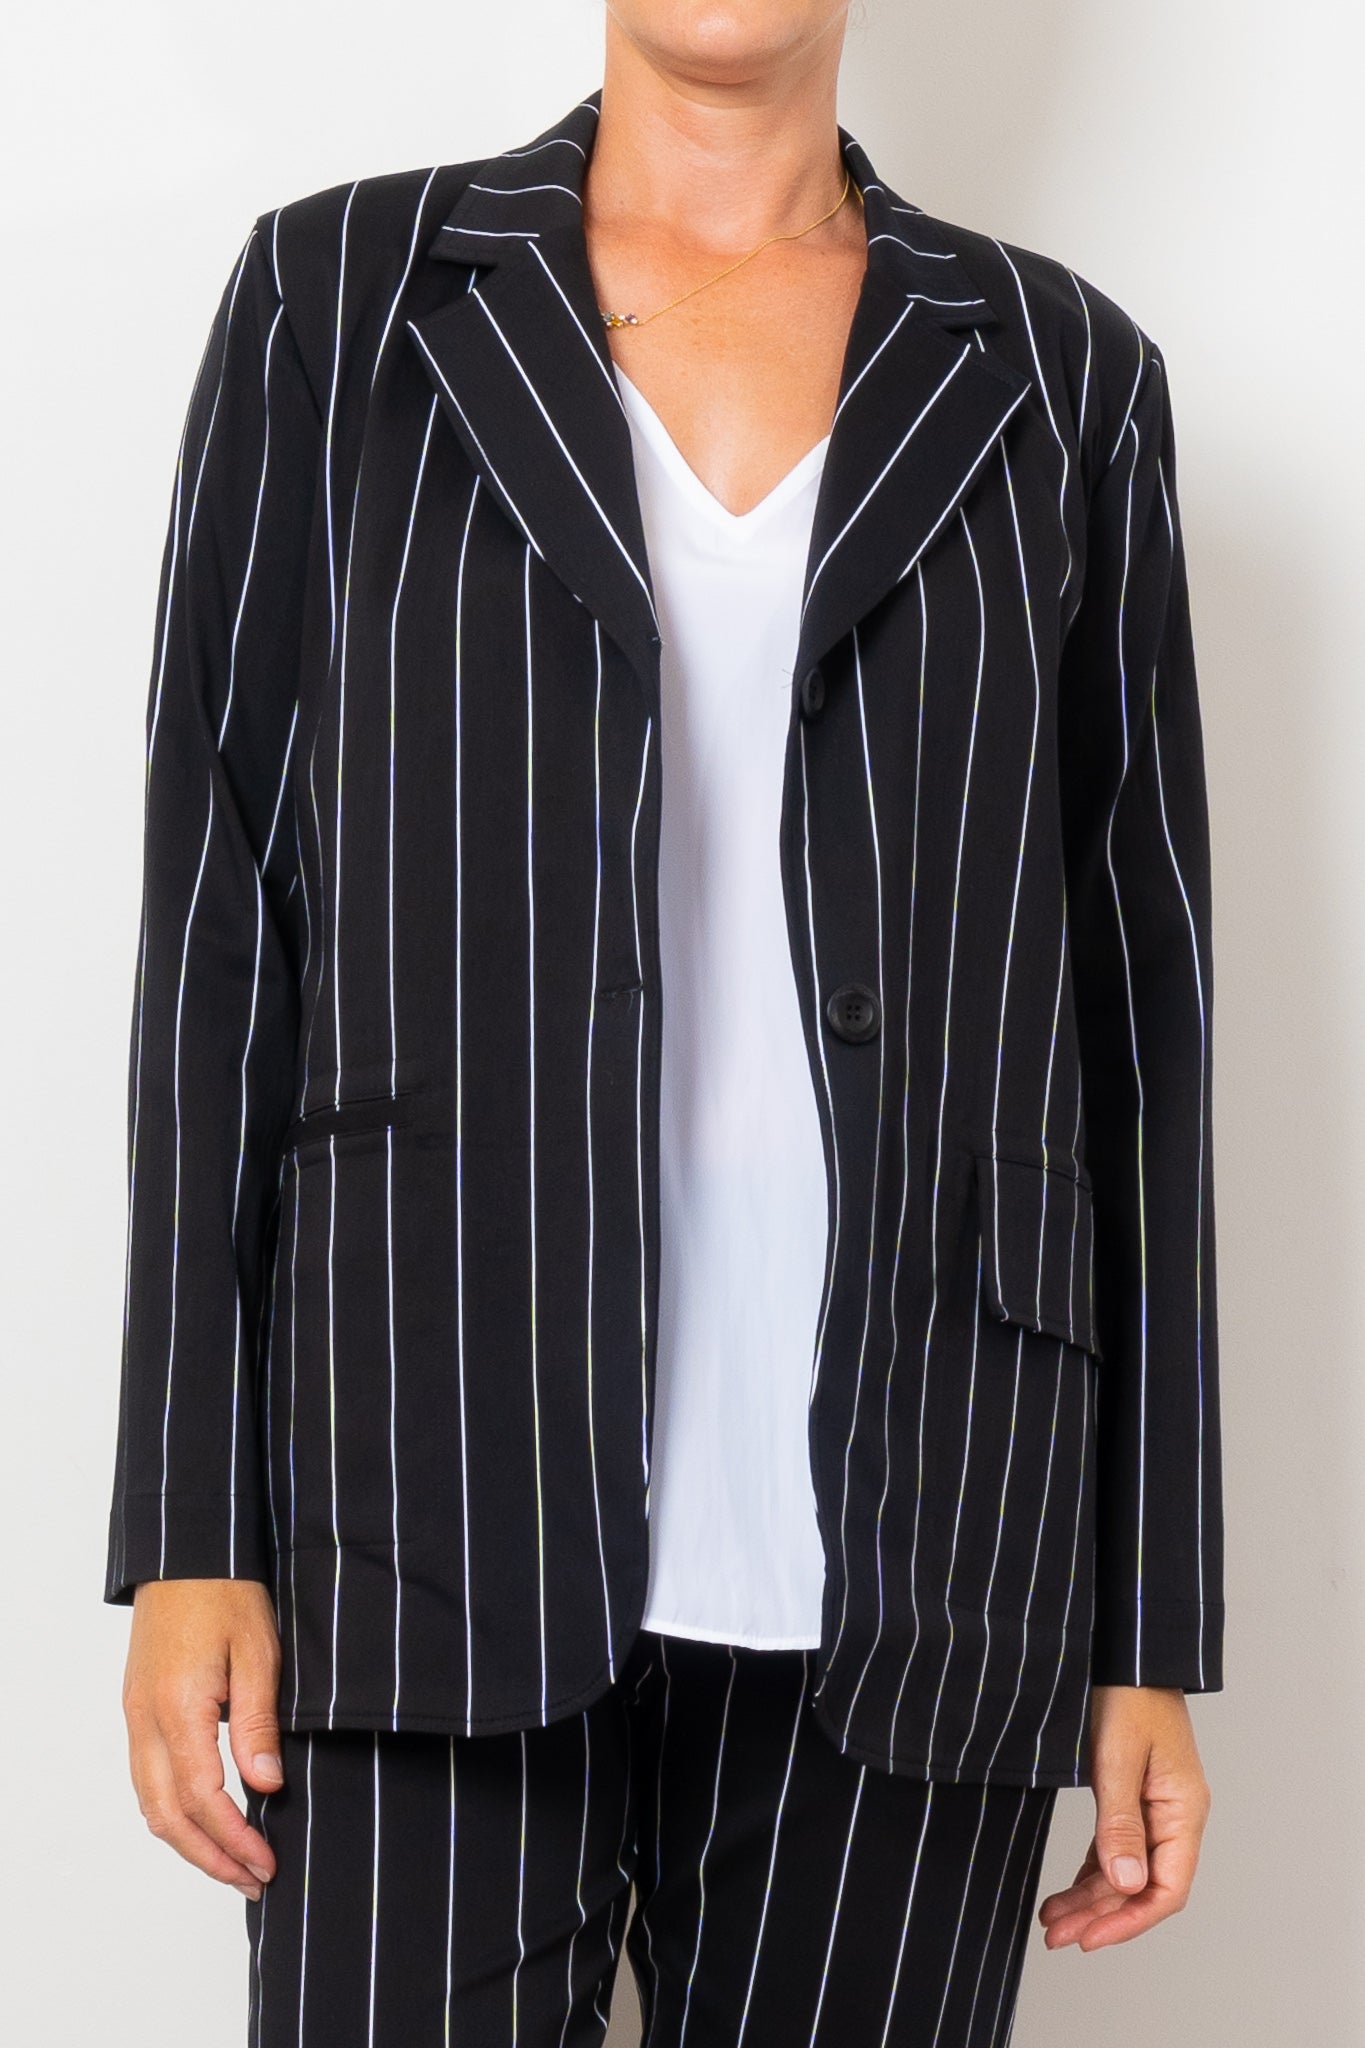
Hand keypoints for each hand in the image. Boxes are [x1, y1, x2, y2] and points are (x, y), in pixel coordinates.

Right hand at [122, 1578, 283, 1900]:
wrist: (187, 1553)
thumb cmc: (226, 1592)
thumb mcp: (259, 1651)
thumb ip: (258, 1722)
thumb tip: (267, 1785)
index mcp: (177, 1708)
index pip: (203, 1799)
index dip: (234, 1839)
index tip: (267, 1863)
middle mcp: (146, 1721)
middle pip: (167, 1816)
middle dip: (211, 1857)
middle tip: (254, 1879)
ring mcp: (136, 1716)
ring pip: (151, 1804)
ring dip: (190, 1843)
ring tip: (234, 1864)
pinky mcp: (138, 1709)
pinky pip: (147, 1779)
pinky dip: (174, 1813)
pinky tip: (206, 1822)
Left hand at [1038, 1683, 1211, 1949]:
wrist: (1126, 1650)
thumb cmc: (1128, 1694)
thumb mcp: (1118, 1758)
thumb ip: (1121, 1822)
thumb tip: (1126, 1885)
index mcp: (1183, 1811)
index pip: (1166, 1888)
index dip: (1129, 1920)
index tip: (1090, 1939)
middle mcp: (1173, 1816)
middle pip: (1141, 1886)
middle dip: (1100, 1915)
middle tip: (1055, 1936)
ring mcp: (1154, 1807)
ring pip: (1125, 1870)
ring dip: (1091, 1897)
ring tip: (1051, 1919)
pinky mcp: (1132, 1796)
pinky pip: (1115, 1848)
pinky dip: (1091, 1870)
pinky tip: (1067, 1889)